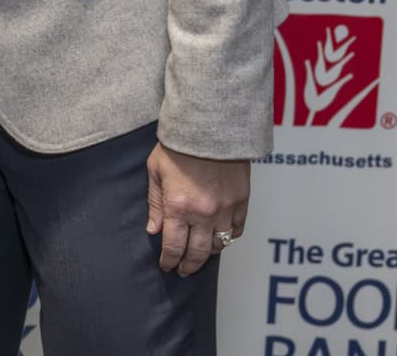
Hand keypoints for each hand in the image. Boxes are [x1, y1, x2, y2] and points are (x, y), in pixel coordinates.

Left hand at [146, 143, 248, 275]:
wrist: (211, 128)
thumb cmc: (179, 146)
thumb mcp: (156, 172)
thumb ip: (156, 204)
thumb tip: (154, 229)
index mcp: (179, 206)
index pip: (173, 246)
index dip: (168, 260)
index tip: (166, 266)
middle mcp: (203, 213)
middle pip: (198, 253)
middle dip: (188, 265)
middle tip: (183, 270)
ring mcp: (226, 210)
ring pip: (220, 245)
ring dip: (209, 254)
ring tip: (200, 256)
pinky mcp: (242, 202)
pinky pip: (238, 230)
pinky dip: (229, 238)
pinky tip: (221, 238)